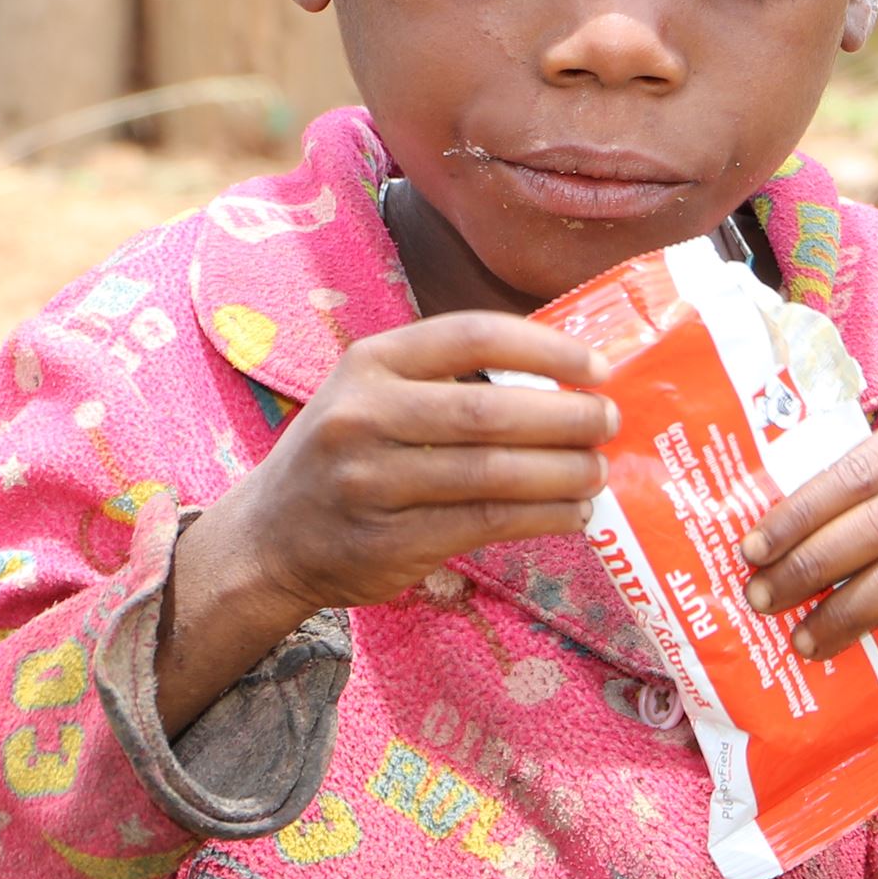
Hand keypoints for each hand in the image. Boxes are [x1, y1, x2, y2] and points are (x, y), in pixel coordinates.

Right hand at [162, 314, 612, 729]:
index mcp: (370, 363)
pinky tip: (572, 512)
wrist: (267, 538)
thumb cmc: (347, 453)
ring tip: (600, 470)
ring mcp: (371, 483)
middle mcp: (363, 417)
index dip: (544, 349)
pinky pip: (485, 525)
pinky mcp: (388, 542)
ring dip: (563, 473)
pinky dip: (541, 517)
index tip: (598, 365)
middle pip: (488, 412)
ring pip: (493, 475)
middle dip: (566, 418)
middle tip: (610, 421)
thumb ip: (451, 379)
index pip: (471, 337)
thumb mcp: (375, 393)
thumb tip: (569, 380)